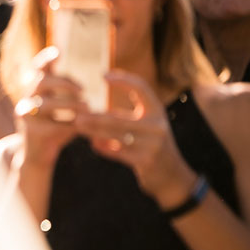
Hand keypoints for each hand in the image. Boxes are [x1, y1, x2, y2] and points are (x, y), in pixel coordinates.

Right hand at [14, 47, 87, 164]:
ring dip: (70, 104)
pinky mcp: (33, 132)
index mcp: (36, 90)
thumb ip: (71, 93)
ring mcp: (27, 116)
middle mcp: (28, 99)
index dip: (46, 58)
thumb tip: (98, 76)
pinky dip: (70, 125)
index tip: (59, 51)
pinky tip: (81, 127)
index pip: (38, 69)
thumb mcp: (62, 108)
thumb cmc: (55, 126)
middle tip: (83, 90)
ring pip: (47, 103)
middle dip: (65, 82)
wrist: (37, 155)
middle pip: (42, 81)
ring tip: (87, 107)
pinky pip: (54, 125)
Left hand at [72, 71, 197, 200]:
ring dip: (94, 131)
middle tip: (77, 114)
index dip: (124, 80)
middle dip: (95, 117)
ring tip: (78, 126)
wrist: (171, 174)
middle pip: (118, 117)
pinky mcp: (146, 160)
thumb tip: (92, 111)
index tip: (103, 75)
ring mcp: (153, 144)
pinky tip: (94, 144)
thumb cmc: (151, 144)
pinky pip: (118, 152)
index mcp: (158, 111)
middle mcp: (157, 125)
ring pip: (115, 135)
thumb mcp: (146, 125)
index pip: (141, 88)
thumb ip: (125, 117)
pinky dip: (104, 148)